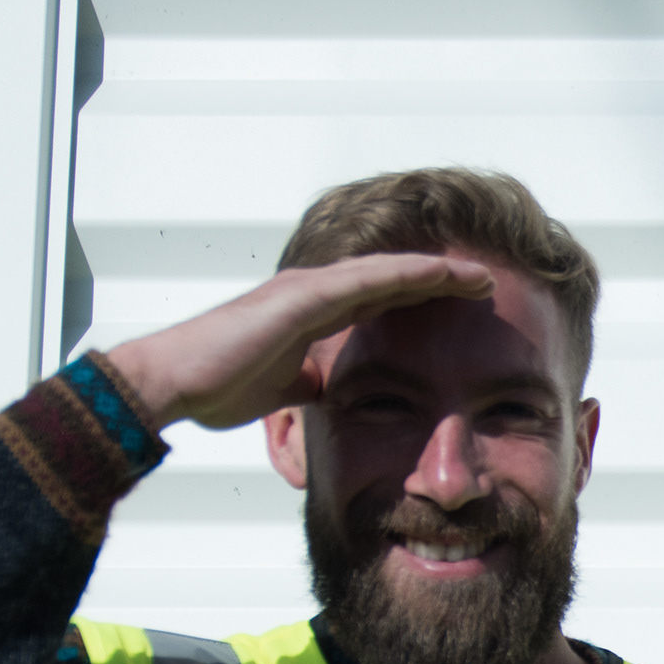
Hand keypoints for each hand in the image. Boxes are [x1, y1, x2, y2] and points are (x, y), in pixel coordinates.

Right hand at [94, 252, 496, 430]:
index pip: (381, 301)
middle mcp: (315, 294)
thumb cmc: (220, 386)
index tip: (465, 306)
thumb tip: (334, 393)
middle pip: (392, 280)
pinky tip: (440, 272)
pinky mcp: (303, 296)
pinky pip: (366, 279)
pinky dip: (406, 273)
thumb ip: (311, 382)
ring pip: (387, 271)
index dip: (424, 299)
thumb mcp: (286, 390)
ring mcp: (309, 291)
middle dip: (440, 279)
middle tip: (486, 282)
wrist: (177, 385)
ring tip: (479, 274)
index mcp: (314, 317)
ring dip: (435, 271)